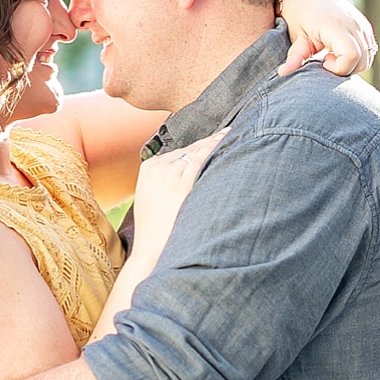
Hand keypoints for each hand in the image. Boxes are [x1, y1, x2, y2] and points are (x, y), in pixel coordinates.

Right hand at [130, 129, 226, 247]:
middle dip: (208, 141)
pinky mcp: (181, 182)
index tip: (213, 138)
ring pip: (197, 151)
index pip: (178, 151)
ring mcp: (169, 173)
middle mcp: (158, 166)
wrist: (151, 248)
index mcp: (149, 168)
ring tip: (231, 135)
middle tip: (228, 132)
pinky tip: (226, 142)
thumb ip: (164, 182)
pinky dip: (214, 149)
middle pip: (189, 149)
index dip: (198, 145)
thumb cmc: (156, 229)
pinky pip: (201, 159)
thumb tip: (183, 178)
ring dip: (215, 142)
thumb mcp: (152, 198)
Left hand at [277, 0, 377, 76]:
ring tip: (332, 56)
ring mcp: (362, 26)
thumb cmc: (300, 17)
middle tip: (326, 61)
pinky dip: (357, 59)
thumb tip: (282, 73)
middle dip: (345, 69)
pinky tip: (340, 53)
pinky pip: (369, 52)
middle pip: (361, 61)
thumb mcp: (297, 37)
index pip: (351, 55)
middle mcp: (353, 24)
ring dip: (351, 65)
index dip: (339, 67)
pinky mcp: (366, 29)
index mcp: (336, 25)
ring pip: (367, 59)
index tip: (323, 62)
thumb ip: (294, 57)